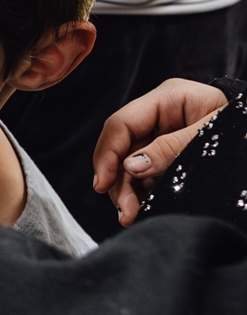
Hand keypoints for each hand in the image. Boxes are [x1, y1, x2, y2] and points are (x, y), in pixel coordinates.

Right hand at [93, 78, 227, 224]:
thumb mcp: (213, 135)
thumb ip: (172, 149)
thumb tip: (130, 167)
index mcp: (168, 98)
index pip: (121, 124)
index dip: (108, 154)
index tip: (102, 184)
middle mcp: (159, 116)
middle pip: (122, 148)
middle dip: (119, 180)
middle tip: (125, 211)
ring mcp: (163, 136)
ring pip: (130, 165)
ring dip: (128, 191)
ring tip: (132, 215)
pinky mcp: (171, 155)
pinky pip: (147, 174)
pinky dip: (143, 192)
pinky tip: (145, 207)